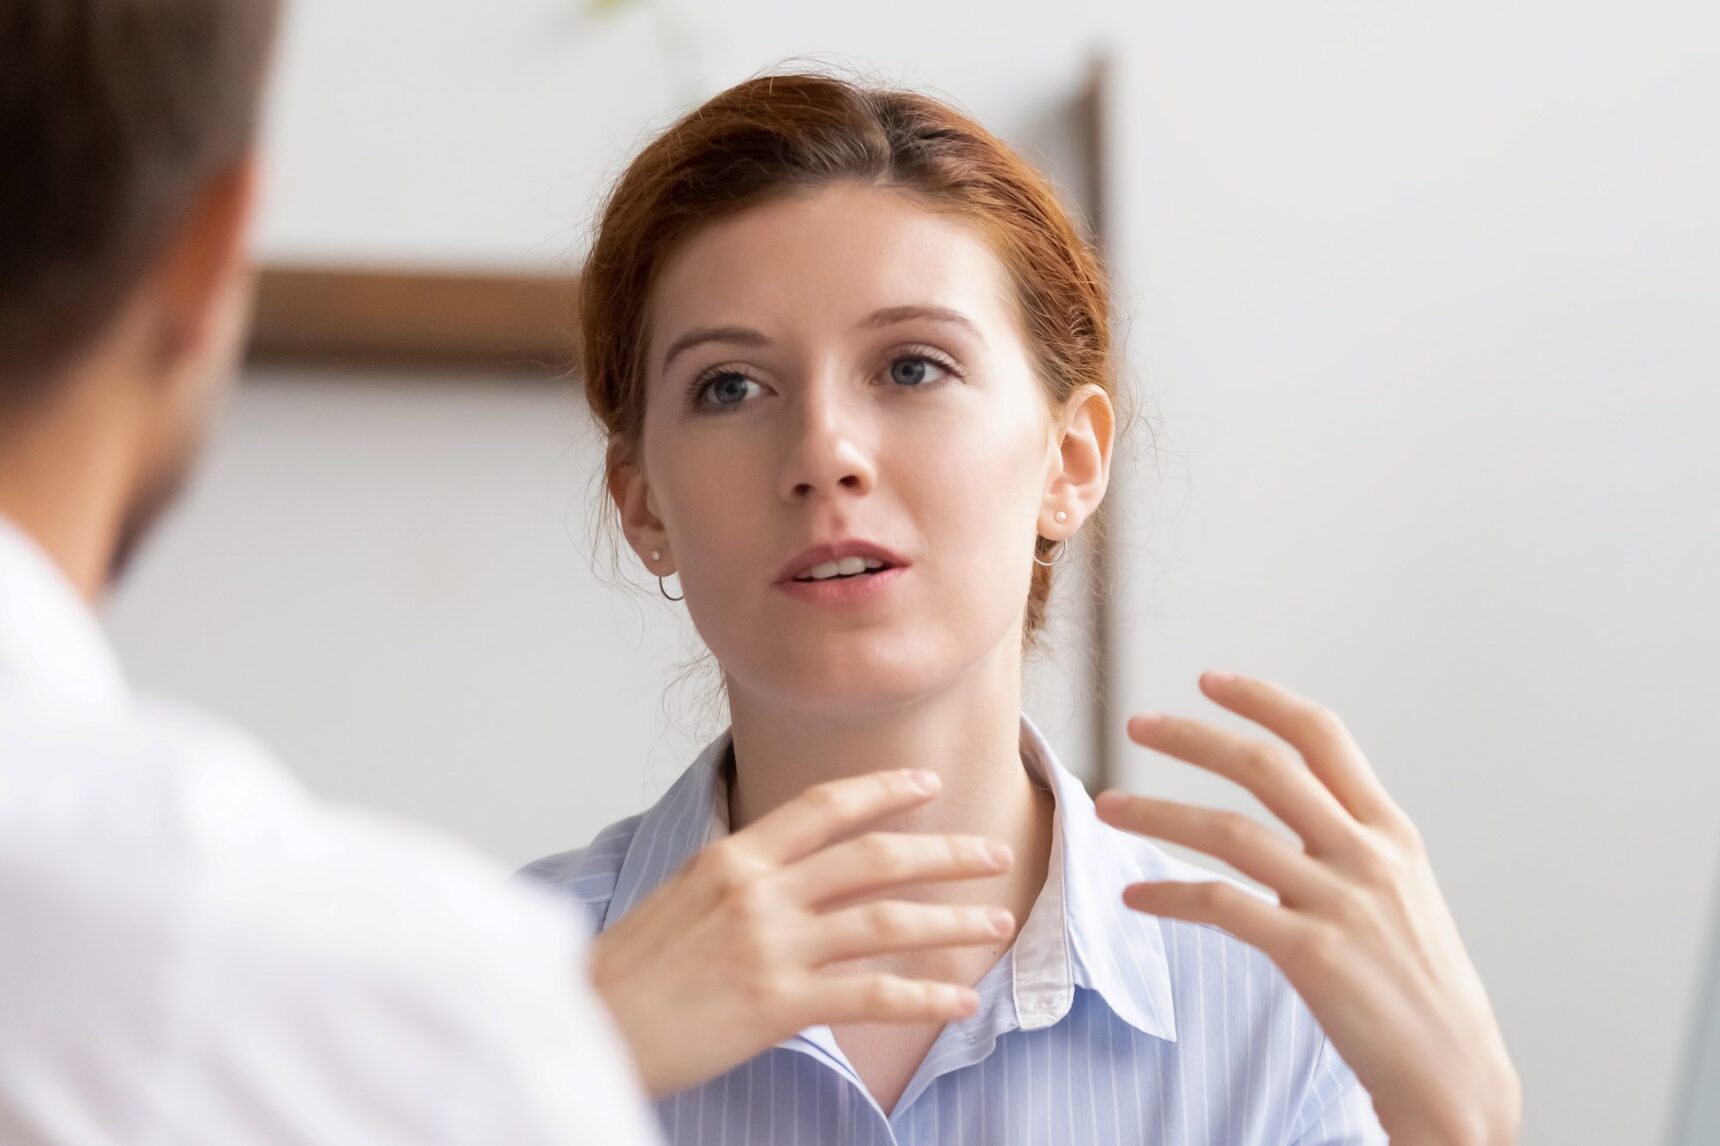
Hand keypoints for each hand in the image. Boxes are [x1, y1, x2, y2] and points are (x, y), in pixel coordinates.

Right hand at [590, 768, 1015, 1097]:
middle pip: (873, 857)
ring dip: (951, 919)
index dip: (882, 790)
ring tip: (997, 922)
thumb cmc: (628, 970)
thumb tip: (789, 870)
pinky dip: (923, 996)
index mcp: (733, 857)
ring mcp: (770, 946)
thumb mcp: (682, 896)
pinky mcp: (776, 1004)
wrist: (587, 1023)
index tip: (926, 782)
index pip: (823, 806)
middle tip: (992, 853)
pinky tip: (959, 1000)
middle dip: (943, 852)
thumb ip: (741, 878)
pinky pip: (870, 995)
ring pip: (884, 921)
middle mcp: (758, 891)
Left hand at [1094, 671, 1519, 1145]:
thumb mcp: (1403, 894)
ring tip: (1107, 807)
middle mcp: (1367, 855)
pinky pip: (1222, 905)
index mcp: (1390, 832)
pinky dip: (1170, 894)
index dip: (1263, 699)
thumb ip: (1352, 845)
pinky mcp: (1312, 955)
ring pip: (1229, 830)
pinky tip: (1134, 896)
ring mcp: (1340, 902)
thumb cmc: (1419, 987)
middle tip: (1135, 723)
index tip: (1209, 680)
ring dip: (1158, 812)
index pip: (1323, 736)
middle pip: (1266, 766)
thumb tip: (1299, 808)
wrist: (1455, 1075)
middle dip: (1193, 737)